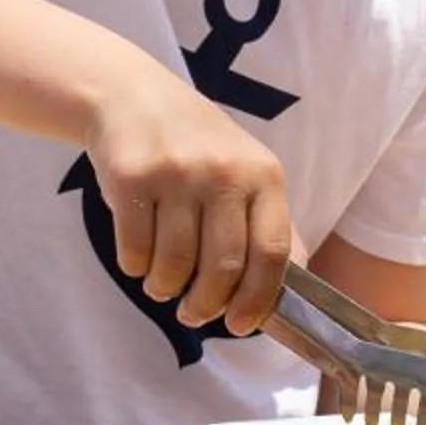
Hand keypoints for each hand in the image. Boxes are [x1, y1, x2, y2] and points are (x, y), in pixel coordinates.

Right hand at [86, 70, 292, 336]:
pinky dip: (136, 268)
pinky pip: (135, 251)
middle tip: (193, 314)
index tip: (241, 326)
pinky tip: (139, 259)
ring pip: (175, 266)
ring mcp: (176, 174)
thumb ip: (269, 226)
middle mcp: (224, 173)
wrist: (133, 98)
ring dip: (165, 289)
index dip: (258, 299)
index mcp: (263, 175)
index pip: (272, 252)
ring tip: (161, 285)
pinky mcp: (131, 178)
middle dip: (206, 306)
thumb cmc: (198, 148)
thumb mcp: (247, 172)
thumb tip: (294, 290)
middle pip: (223, 268)